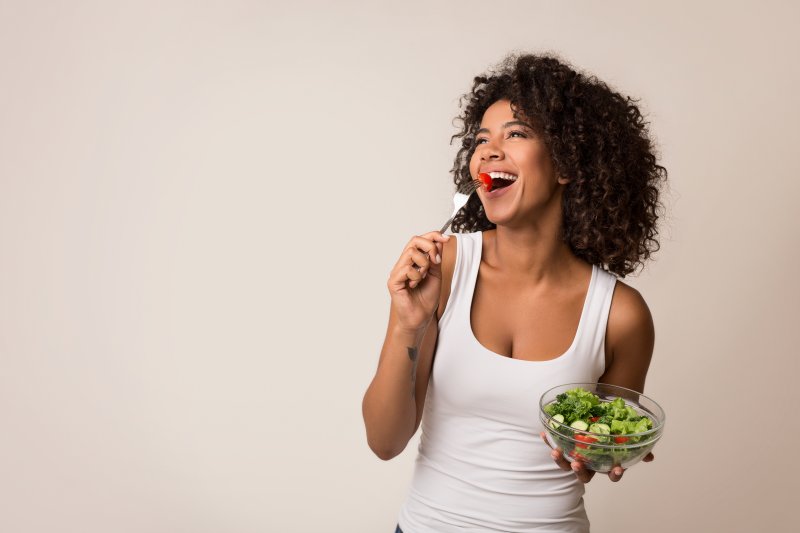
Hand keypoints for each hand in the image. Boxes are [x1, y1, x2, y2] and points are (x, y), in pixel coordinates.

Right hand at [387, 231, 450, 331]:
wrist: (421, 318)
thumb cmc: (426, 299)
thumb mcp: (436, 274)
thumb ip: (435, 258)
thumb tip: (439, 241)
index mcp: (412, 261)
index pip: (419, 240)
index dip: (433, 236)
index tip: (446, 238)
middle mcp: (403, 264)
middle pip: (414, 241)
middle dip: (429, 246)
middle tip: (436, 260)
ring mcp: (397, 272)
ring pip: (411, 252)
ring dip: (424, 263)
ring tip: (424, 276)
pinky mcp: (393, 281)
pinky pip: (406, 268)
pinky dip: (416, 275)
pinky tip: (415, 285)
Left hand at [539, 431, 653, 482]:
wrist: (601, 414)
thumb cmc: (614, 428)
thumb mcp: (627, 436)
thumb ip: (638, 446)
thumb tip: (650, 456)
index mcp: (607, 463)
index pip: (612, 474)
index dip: (615, 474)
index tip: (617, 469)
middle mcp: (591, 463)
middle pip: (584, 475)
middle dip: (580, 472)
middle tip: (576, 464)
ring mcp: (576, 455)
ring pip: (566, 464)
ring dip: (560, 460)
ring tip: (555, 451)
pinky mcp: (565, 445)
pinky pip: (555, 446)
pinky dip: (549, 441)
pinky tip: (544, 434)